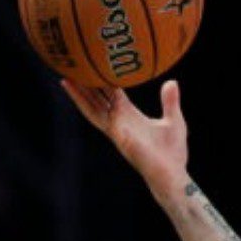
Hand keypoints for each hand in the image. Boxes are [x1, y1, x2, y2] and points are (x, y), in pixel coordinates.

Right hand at [60, 79, 188, 191]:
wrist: (172, 174)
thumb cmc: (172, 152)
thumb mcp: (174, 120)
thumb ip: (169, 101)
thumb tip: (171, 82)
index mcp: (129, 115)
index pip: (109, 93)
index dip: (100, 80)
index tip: (91, 65)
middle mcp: (119, 121)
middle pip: (95, 100)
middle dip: (82, 85)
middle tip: (70, 67)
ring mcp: (117, 130)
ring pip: (92, 108)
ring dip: (78, 95)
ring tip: (66, 78)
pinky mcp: (120, 138)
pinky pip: (102, 120)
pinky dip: (91, 108)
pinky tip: (79, 94)